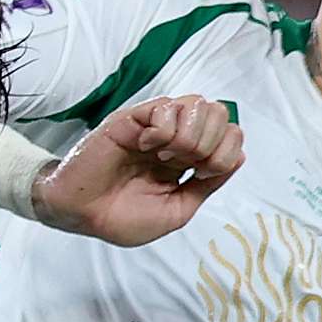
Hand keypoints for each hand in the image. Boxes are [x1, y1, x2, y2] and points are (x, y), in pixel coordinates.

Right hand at [35, 94, 244, 247]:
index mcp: (189, 158)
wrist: (81, 214)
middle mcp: (176, 136)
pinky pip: (166, 108)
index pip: (231, 134)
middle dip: (212, 143)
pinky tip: (145, 146)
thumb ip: (208, 185)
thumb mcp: (177, 210)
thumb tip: (239, 158)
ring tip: (165, 155)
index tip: (201, 174)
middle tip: (186, 164)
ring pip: (198, 104)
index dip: (226, 153)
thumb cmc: (122, 217)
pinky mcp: (134, 117)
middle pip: (219, 114)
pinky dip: (163, 131)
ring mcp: (155, 124)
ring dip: (190, 135)